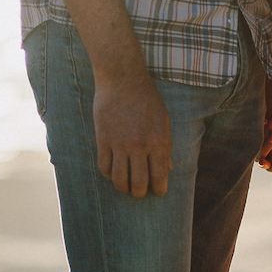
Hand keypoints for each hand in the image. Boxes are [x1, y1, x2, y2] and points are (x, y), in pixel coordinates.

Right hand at [93, 72, 172, 197]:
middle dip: (140, 193)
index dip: (160, 190)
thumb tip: (167, 169)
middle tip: (139, 193)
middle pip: (139, 183)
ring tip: (126, 186)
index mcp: (159, 141)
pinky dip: (109, 175)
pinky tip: (113, 172)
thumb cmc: (147, 99)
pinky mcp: (103, 139)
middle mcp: (140, 145)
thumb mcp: (163, 121)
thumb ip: (166, 146)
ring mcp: (120, 144)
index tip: (158, 192)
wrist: (123, 78)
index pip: (160, 176)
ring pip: (119, 179)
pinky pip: (104, 167)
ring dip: (123, 188)